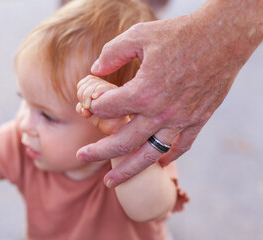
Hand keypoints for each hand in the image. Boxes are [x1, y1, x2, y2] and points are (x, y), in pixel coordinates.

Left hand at [76, 1, 262, 187]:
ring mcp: (180, 121)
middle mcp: (159, 113)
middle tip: (80, 157)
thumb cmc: (180, 34)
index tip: (87, 105)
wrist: (224, 37)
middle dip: (97, 152)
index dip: (92, 107)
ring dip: (127, 170)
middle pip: (121, 142)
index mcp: (142, 92)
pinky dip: (166, 157)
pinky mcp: (198, 121)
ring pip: (148, 155)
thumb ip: (112, 53)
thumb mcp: (139, 36)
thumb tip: (95, 70)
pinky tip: (156, 163)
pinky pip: (180, 147)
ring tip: (110, 183)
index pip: (106, 109)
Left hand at [76, 76, 128, 135]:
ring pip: (95, 84)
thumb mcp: (87, 114)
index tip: (84, 104)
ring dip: (87, 95)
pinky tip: (94, 101)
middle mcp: (107, 86)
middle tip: (86, 107)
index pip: (87, 80)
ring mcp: (113, 90)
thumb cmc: (102, 121)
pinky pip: (104, 88)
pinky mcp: (118, 95)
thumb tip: (84, 107)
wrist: (115, 130)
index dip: (81, 90)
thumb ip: (81, 108)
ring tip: (89, 108)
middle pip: (90, 80)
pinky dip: (96, 93)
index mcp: (99, 87)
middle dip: (82, 94)